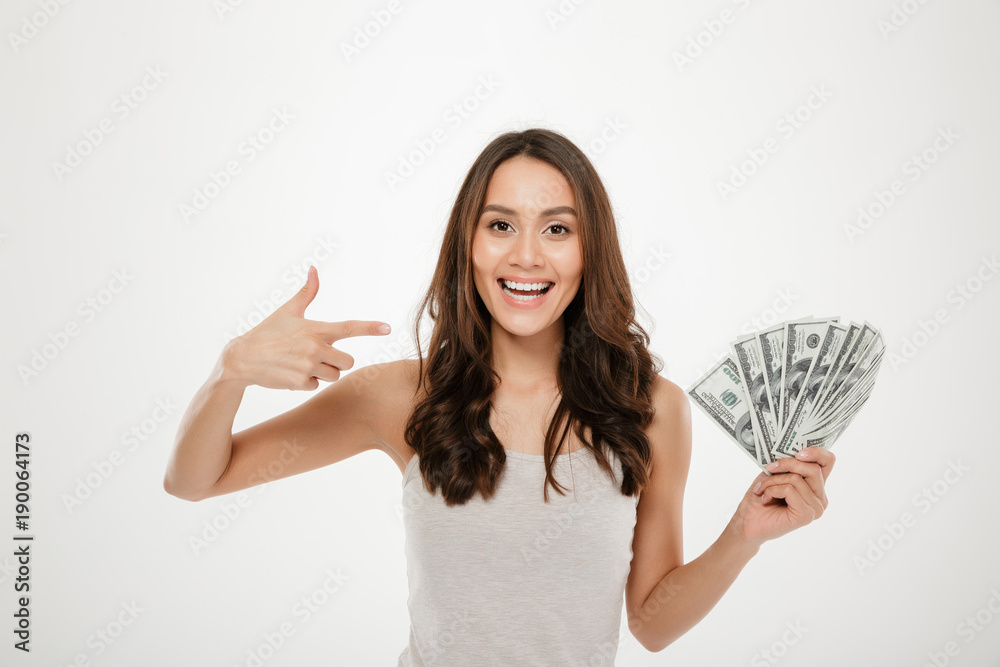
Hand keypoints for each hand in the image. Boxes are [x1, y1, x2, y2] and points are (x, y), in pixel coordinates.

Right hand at [219, 265, 390, 390]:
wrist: (242, 358)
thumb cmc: (268, 332)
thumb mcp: (288, 311)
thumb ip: (307, 292)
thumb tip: (314, 268)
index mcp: (316, 329)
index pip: (349, 328)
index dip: (370, 327)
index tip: (388, 328)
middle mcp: (315, 348)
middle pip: (348, 361)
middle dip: (337, 361)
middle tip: (317, 354)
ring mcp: (307, 366)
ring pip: (334, 375)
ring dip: (322, 372)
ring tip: (301, 362)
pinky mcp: (299, 382)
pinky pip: (317, 386)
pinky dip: (307, 381)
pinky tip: (291, 372)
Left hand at [728, 446, 835, 547]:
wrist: (747, 522)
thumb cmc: (760, 497)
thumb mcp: (774, 473)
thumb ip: (788, 463)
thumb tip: (793, 448)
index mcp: (815, 485)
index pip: (828, 461)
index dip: (817, 452)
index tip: (798, 452)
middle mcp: (820, 497)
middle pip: (812, 468)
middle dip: (786, 464)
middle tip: (768, 469)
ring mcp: (816, 508)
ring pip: (797, 479)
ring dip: (772, 481)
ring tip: (762, 490)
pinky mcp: (806, 515)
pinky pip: (790, 490)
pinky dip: (772, 491)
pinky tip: (765, 500)